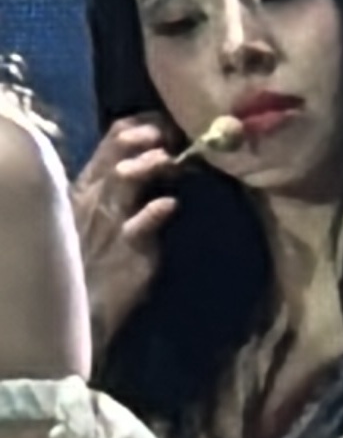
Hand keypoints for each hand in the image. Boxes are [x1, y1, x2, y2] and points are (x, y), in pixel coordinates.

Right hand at [71, 120, 177, 358]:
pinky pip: (138, 229)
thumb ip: (116, 190)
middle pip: (116, 157)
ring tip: (167, 159)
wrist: (78, 313)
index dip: (137, 129)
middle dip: (142, 140)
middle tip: (166, 135)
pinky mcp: (125, 252)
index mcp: (85, 188)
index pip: (109, 145)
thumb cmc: (87, 262)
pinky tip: (169, 205)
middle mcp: (94, 200)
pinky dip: (153, 214)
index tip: (161, 124)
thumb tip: (153, 165)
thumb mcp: (93, 218)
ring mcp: (108, 225)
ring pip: (122, 184)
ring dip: (145, 166)